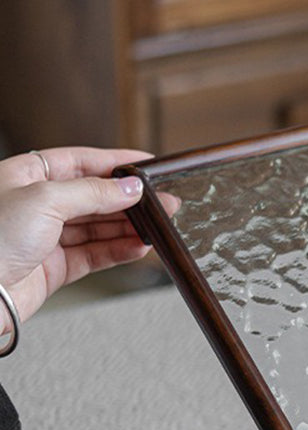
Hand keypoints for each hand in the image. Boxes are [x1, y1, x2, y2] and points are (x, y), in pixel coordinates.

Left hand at [0, 147, 157, 328]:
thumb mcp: (45, 200)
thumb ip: (92, 193)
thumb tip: (128, 188)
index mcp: (23, 176)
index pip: (77, 162)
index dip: (112, 162)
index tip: (144, 165)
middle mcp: (34, 205)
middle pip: (92, 196)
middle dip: (128, 200)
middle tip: (162, 202)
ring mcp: (45, 238)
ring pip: (97, 228)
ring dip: (128, 227)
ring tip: (157, 226)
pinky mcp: (54, 268)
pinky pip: (95, 255)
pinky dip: (119, 252)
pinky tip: (139, 247)